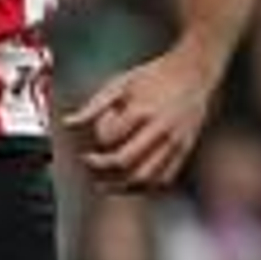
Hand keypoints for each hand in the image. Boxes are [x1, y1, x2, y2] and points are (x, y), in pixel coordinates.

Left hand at [64, 51, 215, 192]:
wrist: (194, 72)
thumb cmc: (153, 75)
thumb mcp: (120, 83)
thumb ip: (92, 106)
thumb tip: (66, 123)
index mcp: (142, 110)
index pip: (110, 137)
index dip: (97, 139)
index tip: (93, 134)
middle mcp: (160, 129)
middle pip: (125, 162)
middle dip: (100, 167)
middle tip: (87, 162)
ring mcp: (175, 142)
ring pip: (145, 177)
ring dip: (119, 186)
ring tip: (101, 185)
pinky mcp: (185, 150)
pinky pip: (164, 179)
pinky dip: (144, 187)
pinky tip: (128, 184)